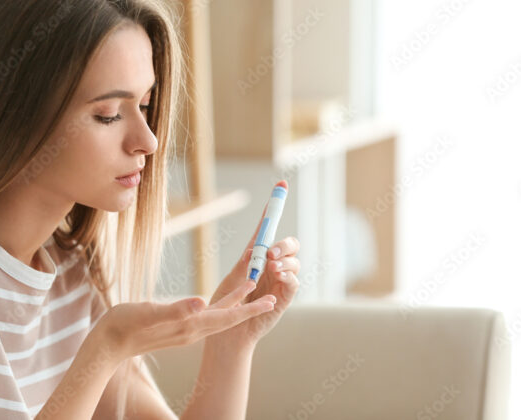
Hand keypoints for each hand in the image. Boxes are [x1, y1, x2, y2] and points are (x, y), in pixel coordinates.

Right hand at [92, 278, 276, 361]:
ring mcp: (185, 330)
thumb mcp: (149, 313)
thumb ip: (176, 309)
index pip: (227, 317)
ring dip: (235, 304)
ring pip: (218, 316)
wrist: (107, 344)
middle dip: (249, 306)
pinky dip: (219, 306)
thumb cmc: (124, 325)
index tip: (270, 300)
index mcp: (189, 326)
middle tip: (271, 296)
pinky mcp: (177, 328)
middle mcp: (191, 330)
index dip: (248, 308)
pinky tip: (219, 301)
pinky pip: (206, 316)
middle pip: (228, 318)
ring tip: (250, 289)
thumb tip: (202, 302)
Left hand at [206, 203, 300, 349]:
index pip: (267, 229)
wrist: (226, 334)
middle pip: (289, 245)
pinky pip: (294, 283)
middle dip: (284, 244)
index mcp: (257, 256)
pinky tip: (280, 278)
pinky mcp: (284, 299)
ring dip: (286, 262)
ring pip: (294, 262)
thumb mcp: (232, 279)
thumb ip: (246, 264)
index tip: (281, 185)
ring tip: (272, 268)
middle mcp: (272, 266)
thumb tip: (256, 248)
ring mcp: (280, 281)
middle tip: (271, 253)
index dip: (273, 208)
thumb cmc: (226, 305)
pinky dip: (289, 277)